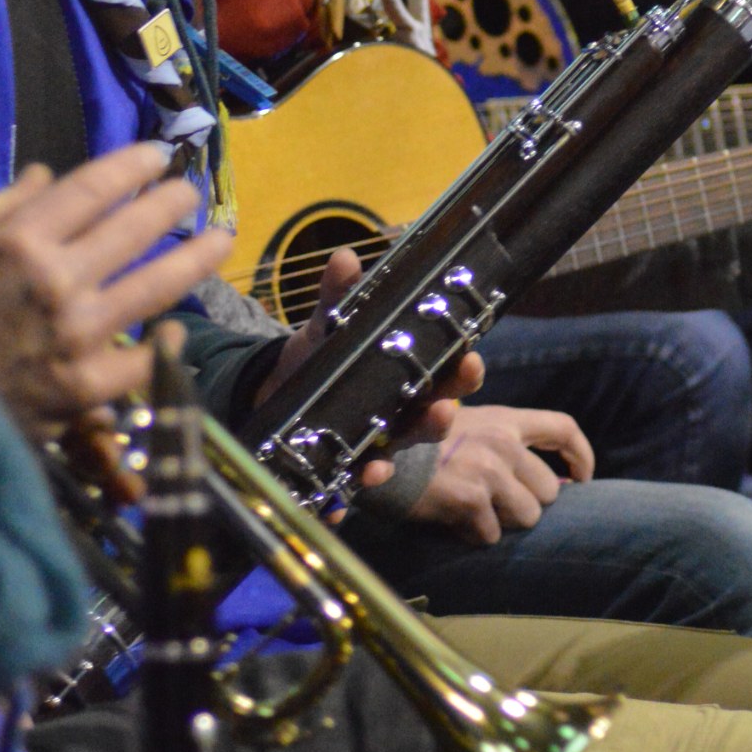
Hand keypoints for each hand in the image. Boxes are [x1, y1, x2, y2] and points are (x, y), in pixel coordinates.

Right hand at [0, 144, 231, 437]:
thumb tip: (44, 174)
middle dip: (171, 204)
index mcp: (19, 242)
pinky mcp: (88, 385)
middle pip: (135, 228)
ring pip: (157, 286)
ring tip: (221, 240)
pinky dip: (163, 343)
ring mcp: (77, 334)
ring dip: (196, 259)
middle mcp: (56, 280)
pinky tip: (175, 330)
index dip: (132, 166)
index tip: (158, 156)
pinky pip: (142, 358)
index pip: (92, 188)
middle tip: (190, 194)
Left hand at [252, 247, 484, 487]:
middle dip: (442, 415)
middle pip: (435, 416)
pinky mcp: (350, 463)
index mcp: (411, 372)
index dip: (464, 369)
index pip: (449, 371)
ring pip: (403, 449)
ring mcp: (380, 439)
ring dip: (402, 454)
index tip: (471, 358)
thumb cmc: (322, 351)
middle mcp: (404, 409)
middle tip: (443, 409)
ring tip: (390, 458)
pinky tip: (348, 493)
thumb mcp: (330, 322)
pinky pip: (357, 479)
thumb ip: (339, 294)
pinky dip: (353, 488)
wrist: (281, 387)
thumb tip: (344, 258)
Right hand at [403, 404, 594, 545]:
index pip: (562, 428)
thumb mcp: (463, 426)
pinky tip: (451, 520)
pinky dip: (472, 535)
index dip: (580, 454)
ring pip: (527, 517)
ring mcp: (488, 470)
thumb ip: (501, 442)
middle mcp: (501, 441)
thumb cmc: (416, 442)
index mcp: (503, 419)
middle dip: (527, 503)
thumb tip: (547, 479)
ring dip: (502, 521)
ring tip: (472, 511)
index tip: (582, 478)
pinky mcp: (470, 499)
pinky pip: (490, 535)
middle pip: (549, 490)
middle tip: (496, 504)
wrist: (375, 454)